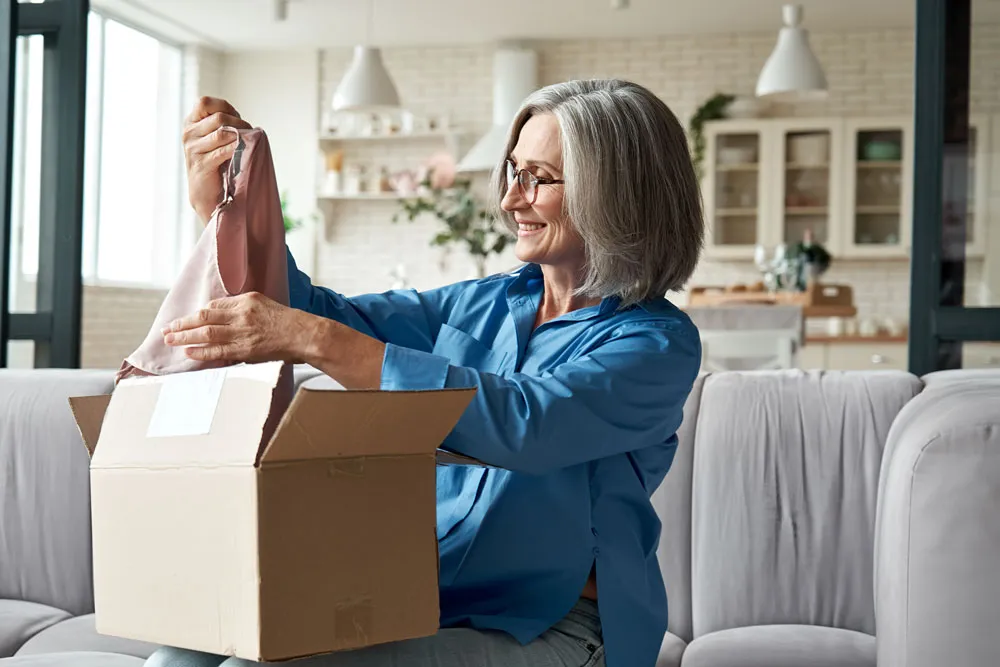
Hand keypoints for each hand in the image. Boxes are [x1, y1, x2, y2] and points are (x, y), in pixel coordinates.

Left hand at [162, 292, 312, 363]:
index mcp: (246, 300)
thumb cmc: (288, 321)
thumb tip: (225, 318)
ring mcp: (242, 332)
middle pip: (204, 318)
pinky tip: (188, 351)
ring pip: (206, 333)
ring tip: (169, 340)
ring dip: (184, 337)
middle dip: (182, 324)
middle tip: (167, 329)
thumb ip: (244, 309)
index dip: (197, 314)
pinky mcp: (245, 349)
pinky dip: (200, 351)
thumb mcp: (265, 305)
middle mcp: (241, 314)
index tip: (185, 320)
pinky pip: (217, 350)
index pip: (214, 306)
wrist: (304, 334)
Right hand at [182, 96, 252, 223]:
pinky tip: (243, 152)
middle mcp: (188, 133)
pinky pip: (223, 151)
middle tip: (249, 133)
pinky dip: (237, 149)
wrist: (205, 193)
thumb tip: (245, 124)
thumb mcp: (216, 139)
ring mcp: (192, 149)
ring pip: (221, 133)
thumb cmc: (216, 163)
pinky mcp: (201, 165)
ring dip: (240, 136)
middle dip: (239, 124)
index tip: (237, 118)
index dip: (225, 107)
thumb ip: (223, 126)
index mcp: (190, 123)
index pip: (204, 102)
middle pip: (218, 118)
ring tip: (248, 143)